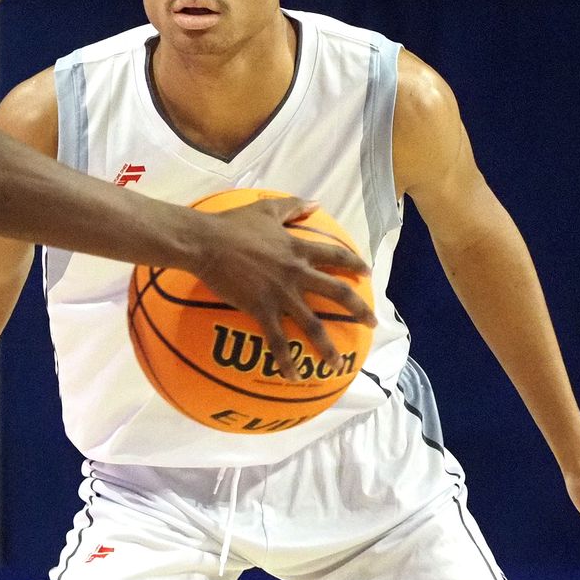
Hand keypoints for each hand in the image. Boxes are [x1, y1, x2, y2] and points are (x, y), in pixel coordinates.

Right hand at [194, 197, 375, 380]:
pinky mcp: (261, 309)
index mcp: (299, 249)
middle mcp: (296, 273)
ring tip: (338, 364)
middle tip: (373, 324)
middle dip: (359, 310)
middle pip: (337, 293)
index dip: (355, 265)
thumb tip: (316, 203)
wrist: (206, 242)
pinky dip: (286, 359)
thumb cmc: (232, 224)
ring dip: (327, 347)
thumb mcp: (267, 209)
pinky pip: (277, 340)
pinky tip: (292, 376)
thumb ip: (294, 206)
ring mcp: (281, 293)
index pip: (336, 257)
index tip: (367, 274)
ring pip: (313, 324)